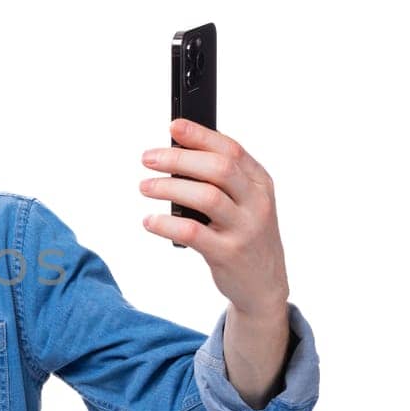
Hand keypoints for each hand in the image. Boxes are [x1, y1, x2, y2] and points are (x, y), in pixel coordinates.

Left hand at [138, 119, 288, 315]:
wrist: (264, 284)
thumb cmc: (244, 234)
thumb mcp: (244, 202)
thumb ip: (220, 179)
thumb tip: (175, 153)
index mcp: (260, 182)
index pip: (231, 150)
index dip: (201, 135)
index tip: (173, 126)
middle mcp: (257, 202)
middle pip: (218, 169)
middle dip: (179, 159)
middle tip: (148, 158)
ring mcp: (245, 229)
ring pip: (206, 197)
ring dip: (169, 188)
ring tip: (145, 186)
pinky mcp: (228, 254)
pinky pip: (193, 233)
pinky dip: (166, 224)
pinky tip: (150, 221)